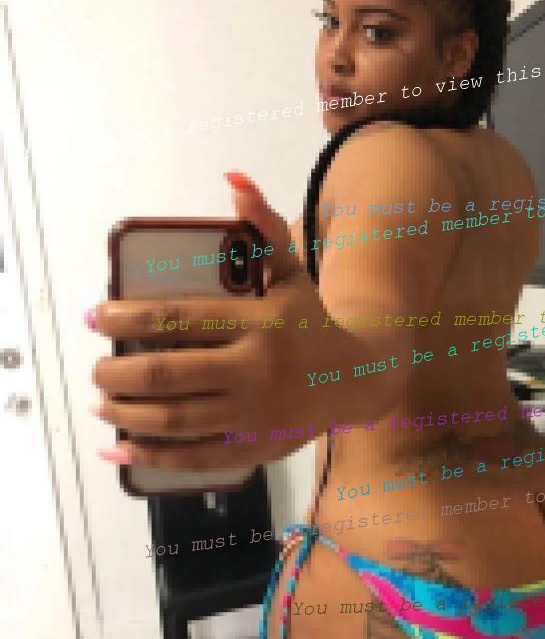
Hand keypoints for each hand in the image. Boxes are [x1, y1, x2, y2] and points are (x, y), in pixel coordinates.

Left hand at [91, 172, 328, 469]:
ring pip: (173, 419)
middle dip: (116, 373)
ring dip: (125, 414)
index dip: (124, 318)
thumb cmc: (311, 325)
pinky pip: (194, 458)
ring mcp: (253, 415)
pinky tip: (119, 450)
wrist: (357, 379)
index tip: (93, 318)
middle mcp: (253, 370)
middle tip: (97, 369)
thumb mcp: (292, 274)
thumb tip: (233, 180)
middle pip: (166, 373)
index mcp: (258, 323)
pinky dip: (151, 458)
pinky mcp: (253, 448)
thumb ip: (263, 231)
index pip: (176, 318)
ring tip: (101, 404)